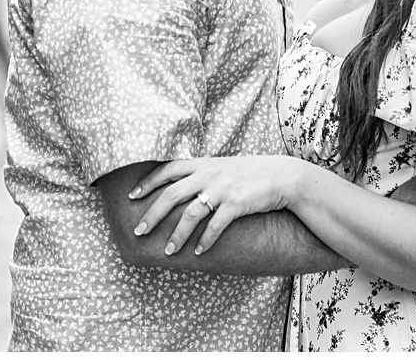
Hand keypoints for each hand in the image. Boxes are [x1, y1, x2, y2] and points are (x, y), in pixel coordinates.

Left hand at [129, 155, 298, 255]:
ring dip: (178, 235)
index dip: (148, 182)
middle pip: (171, 195)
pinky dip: (205, 241)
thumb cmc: (252, 173)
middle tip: (139, 232)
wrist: (283, 175)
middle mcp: (210, 175)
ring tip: (169, 251)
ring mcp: (223, 189)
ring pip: (191, 214)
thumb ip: (202, 173)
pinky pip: (215, 226)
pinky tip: (199, 252)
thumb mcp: (224, 166)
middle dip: (152, 215)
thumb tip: (179, 186)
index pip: (168, 169)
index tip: (132, 196)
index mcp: (204, 164)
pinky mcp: (237, 203)